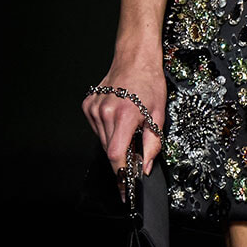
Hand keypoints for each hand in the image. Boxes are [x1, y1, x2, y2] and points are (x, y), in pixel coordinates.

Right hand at [81, 61, 166, 180]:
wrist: (135, 59)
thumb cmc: (149, 82)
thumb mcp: (159, 115)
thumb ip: (153, 144)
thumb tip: (144, 167)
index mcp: (125, 115)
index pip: (116, 154)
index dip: (121, 174)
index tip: (124, 188)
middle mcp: (105, 112)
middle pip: (110, 150)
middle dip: (123, 157)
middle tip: (135, 151)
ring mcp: (94, 108)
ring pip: (102, 140)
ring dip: (115, 142)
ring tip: (128, 127)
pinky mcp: (88, 105)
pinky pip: (97, 128)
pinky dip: (107, 130)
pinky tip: (117, 118)